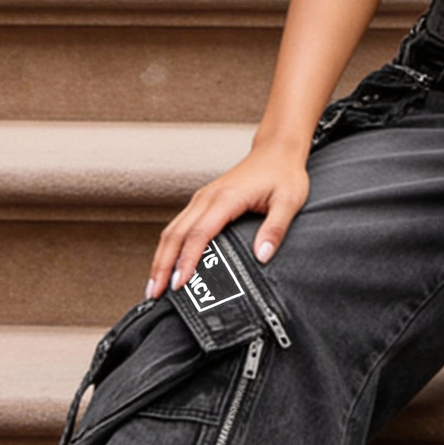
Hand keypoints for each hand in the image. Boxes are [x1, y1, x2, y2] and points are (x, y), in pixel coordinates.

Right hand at [147, 142, 310, 299]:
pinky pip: (179, 226)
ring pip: (172, 230)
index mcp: (226, 198)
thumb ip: (275, 229)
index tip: (179, 284)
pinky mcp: (202, 202)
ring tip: (154, 285)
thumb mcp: (289, 201)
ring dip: (160, 258)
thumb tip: (262, 256)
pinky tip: (167, 264)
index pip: (199, 234)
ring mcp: (201, 199)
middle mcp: (207, 198)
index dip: (187, 260)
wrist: (276, 151)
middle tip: (155, 293)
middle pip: (175, 234)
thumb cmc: (282, 174)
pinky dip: (168, 247)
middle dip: (162, 265)